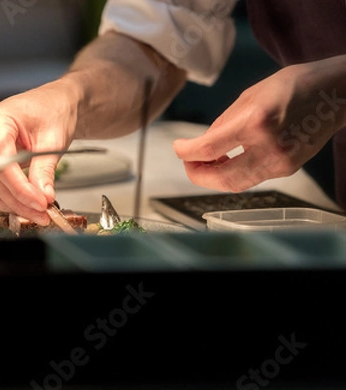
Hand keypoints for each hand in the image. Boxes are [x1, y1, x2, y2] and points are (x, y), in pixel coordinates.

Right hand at [0, 79, 78, 224]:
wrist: (52, 105)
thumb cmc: (52, 111)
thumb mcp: (53, 140)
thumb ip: (45, 170)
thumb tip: (43, 196)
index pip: (1, 163)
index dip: (20, 188)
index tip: (40, 203)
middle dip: (19, 200)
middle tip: (44, 213)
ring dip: (12, 204)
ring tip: (38, 212)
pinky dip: (8, 199)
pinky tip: (27, 205)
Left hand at [173, 58, 345, 191]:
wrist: (336, 93)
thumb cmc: (293, 86)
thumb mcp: (249, 96)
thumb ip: (222, 124)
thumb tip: (200, 144)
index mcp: (255, 122)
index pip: (207, 149)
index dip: (185, 152)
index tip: (178, 147)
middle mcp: (269, 147)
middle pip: (220, 178)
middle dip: (196, 174)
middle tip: (188, 162)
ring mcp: (281, 162)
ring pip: (235, 184)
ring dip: (214, 176)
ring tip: (206, 161)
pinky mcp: (288, 169)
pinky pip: (251, 178)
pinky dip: (233, 173)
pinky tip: (227, 160)